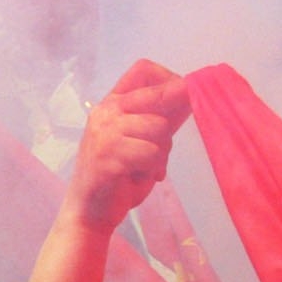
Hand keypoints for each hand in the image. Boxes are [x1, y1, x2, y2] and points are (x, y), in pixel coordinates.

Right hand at [22, 61, 188, 281]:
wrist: (90, 211)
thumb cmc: (119, 175)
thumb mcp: (142, 139)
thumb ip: (162, 117)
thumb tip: (192, 93)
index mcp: (112, 104)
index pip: (144, 70)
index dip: (169, 79)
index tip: (180, 101)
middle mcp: (105, 111)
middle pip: (159, 98)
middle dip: (169, 123)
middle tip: (159, 148)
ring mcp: (104, 132)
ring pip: (159, 128)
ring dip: (161, 152)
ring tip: (147, 167)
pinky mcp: (108, 155)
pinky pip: (152, 153)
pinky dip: (154, 168)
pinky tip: (142, 177)